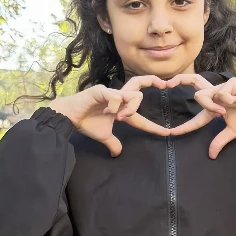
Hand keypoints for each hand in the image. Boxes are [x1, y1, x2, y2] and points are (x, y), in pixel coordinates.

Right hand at [48, 76, 171, 155]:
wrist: (68, 118)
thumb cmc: (85, 123)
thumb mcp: (104, 136)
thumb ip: (113, 143)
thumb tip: (117, 153)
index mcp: (120, 106)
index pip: (140, 115)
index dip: (153, 126)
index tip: (167, 132)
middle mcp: (117, 97)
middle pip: (138, 84)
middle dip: (152, 81)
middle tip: (164, 84)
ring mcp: (110, 92)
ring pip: (134, 95)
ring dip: (131, 109)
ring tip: (120, 118)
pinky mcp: (101, 91)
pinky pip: (116, 97)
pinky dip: (115, 107)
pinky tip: (107, 113)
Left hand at [170, 75, 235, 158]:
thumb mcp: (232, 132)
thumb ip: (220, 141)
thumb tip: (211, 156)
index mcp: (215, 105)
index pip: (196, 116)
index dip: (185, 126)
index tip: (172, 133)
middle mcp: (216, 94)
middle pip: (194, 82)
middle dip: (180, 80)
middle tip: (167, 84)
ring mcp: (223, 88)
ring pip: (203, 94)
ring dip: (209, 105)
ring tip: (223, 112)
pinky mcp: (233, 83)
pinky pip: (220, 92)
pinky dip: (225, 99)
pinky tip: (235, 102)